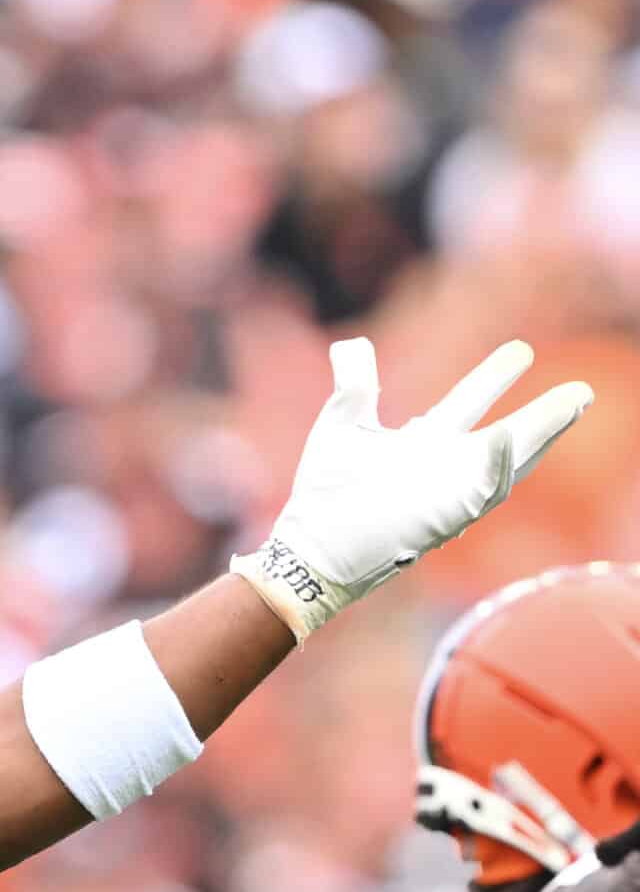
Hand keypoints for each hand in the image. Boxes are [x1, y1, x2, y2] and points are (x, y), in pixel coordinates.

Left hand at [234, 338, 591, 640]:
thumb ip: (357, 384)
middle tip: (578, 385)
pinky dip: (501, 465)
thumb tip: (352, 345)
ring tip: (574, 400)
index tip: (521, 351)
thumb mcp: (343, 424)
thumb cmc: (327, 491)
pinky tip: (511, 439)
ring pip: (510, 458)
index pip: (469, 402)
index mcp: (423, 441)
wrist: (313, 546)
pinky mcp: (448, 516)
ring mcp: (449, 489)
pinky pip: (484, 489)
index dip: (494, 377)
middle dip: (540, 409)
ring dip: (542, 431)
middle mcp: (444, 464)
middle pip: (505, 429)